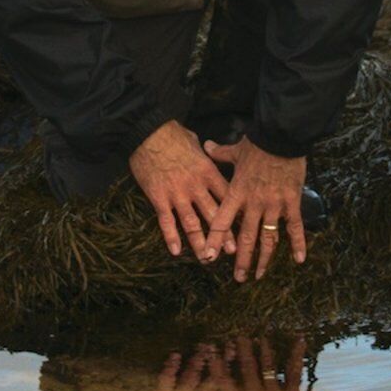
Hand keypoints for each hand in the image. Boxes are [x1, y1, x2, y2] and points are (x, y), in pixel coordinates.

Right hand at [129, 122, 231, 262]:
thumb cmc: (171, 133)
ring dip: (200, 242)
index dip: (236, 213)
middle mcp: (195, 186)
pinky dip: (171, 237)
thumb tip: (210, 149)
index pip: (227, 196)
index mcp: (208, 171)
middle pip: (213, 214)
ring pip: (191, 223)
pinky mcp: (158, 197)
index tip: (244, 226)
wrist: (147, 132)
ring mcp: (177, 193)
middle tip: (231, 252)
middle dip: (223, 235)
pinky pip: (166, 221)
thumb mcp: (195, 142)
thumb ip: (206, 153)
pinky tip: (176, 251)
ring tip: (206, 259)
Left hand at [203, 136, 309, 280]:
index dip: (215, 241)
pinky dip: (297, 244)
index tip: (209, 258)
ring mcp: (274, 205)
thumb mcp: (234, 150)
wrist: (281, 137)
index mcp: (237, 193)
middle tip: (239, 278)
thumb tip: (205, 145)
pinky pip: (295, 227)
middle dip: (242, 260)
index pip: (222, 222)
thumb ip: (219, 153)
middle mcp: (253, 204)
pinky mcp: (292, 202)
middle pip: (246, 238)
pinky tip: (299, 259)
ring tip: (259, 275)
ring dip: (264, 259)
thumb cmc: (257, 143)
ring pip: (268, 238)